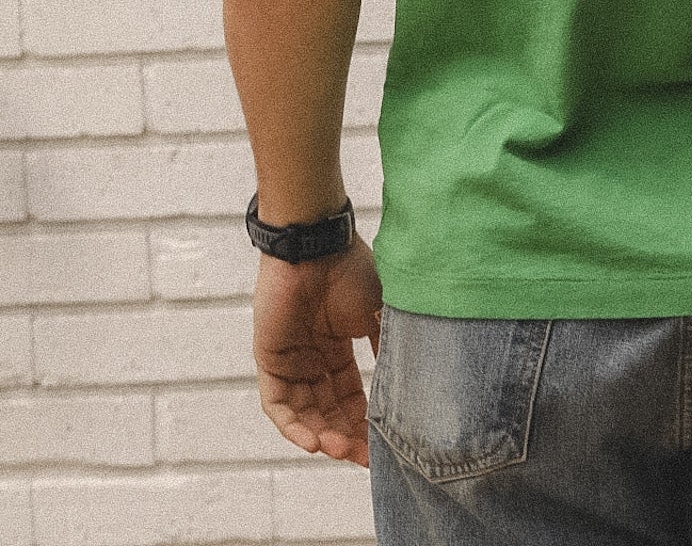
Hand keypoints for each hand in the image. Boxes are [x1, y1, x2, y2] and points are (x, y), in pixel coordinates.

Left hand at [251, 231, 383, 466]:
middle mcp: (314, 360)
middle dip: (347, 439)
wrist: (317, 245)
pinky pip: (278, 406)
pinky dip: (294, 426)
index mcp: (340, 348)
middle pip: (330, 413)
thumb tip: (408, 388)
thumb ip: (388, 346)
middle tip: (364, 459)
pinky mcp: (269, 360)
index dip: (367, 425)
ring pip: (305, 416)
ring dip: (323, 437)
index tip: (383, 450)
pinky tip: (314, 441)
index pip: (353, 399)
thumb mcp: (379, 312)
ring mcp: (291, 362)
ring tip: (342, 451)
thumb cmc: (350, 270)